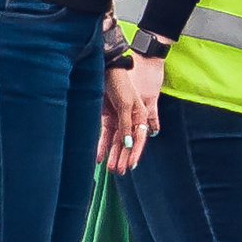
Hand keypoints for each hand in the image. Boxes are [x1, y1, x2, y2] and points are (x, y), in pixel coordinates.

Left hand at [98, 56, 164, 173]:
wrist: (106, 70)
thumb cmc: (120, 83)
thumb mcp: (126, 104)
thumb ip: (126, 124)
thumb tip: (128, 144)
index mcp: (141, 115)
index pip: (139, 138)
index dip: (136, 152)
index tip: (131, 165)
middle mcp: (131, 119)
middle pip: (128, 142)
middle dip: (124, 157)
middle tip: (120, 172)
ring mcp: (119, 119)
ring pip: (117, 142)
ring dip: (114, 155)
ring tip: (111, 169)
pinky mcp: (108, 118)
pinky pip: (106, 136)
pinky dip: (103, 146)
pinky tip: (99, 157)